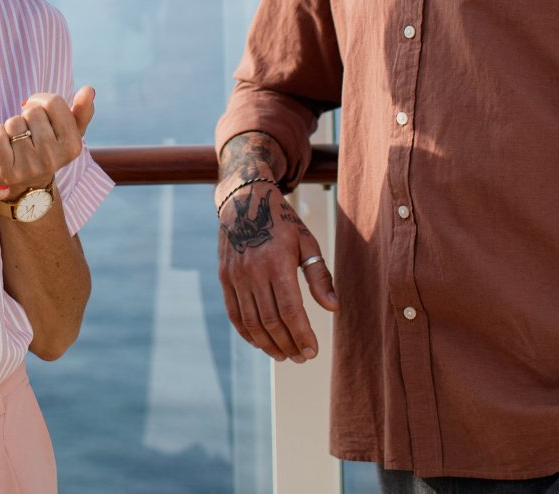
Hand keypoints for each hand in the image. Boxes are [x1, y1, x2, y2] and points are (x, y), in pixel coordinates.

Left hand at [0, 85, 95, 192]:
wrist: (25, 184)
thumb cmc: (47, 149)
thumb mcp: (69, 132)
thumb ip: (81, 110)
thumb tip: (89, 89)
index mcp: (72, 146)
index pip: (53, 102)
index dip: (40, 101)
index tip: (38, 112)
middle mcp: (52, 159)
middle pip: (32, 112)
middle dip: (27, 117)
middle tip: (29, 133)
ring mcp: (28, 167)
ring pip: (14, 122)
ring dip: (12, 126)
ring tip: (17, 140)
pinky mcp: (5, 172)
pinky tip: (4, 145)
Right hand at [216, 183, 336, 361]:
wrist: (243, 200)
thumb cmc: (282, 222)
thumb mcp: (307, 242)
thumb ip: (320, 276)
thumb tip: (333, 308)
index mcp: (277, 262)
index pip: (290, 311)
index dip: (302, 335)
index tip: (313, 351)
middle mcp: (253, 272)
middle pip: (271, 322)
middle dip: (288, 345)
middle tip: (302, 357)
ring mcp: (235, 276)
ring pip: (252, 322)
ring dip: (269, 344)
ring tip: (284, 355)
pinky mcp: (224, 278)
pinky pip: (234, 314)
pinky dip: (247, 333)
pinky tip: (261, 343)